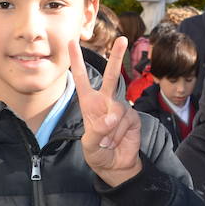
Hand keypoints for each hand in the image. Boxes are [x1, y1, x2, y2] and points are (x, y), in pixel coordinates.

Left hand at [69, 37, 141, 187]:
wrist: (116, 165)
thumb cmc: (98, 153)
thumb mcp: (90, 145)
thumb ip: (96, 131)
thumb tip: (110, 117)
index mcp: (89, 103)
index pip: (81, 79)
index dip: (77, 61)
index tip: (72, 42)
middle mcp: (105, 101)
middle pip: (111, 76)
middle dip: (117, 57)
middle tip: (122, 39)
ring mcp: (120, 108)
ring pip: (116, 111)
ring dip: (111, 130)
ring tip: (108, 142)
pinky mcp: (133, 117)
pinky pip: (126, 122)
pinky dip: (120, 134)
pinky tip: (119, 140)